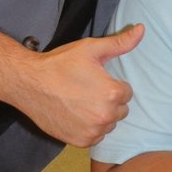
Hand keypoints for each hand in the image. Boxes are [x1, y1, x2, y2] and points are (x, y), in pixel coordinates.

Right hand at [11, 24, 143, 147]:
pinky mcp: (80, 141)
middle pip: (120, 110)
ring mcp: (92, 131)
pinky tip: (75, 115)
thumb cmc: (59, 64)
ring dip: (100, 116)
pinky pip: (96, 137)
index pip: (127, 93)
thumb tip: (142, 29)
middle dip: (109, 101)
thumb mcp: (90, 49)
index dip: (112, 85)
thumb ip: (120, 43)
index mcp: (112, 93)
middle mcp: (105, 116)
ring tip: (80, 103)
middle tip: (87, 91)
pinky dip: (89, 129)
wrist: (29, 83)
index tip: (96, 81)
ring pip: (108, 124)